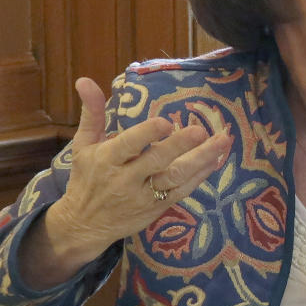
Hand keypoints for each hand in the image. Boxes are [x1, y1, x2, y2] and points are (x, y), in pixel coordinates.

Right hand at [19, 77, 229, 288]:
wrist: (85, 224)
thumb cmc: (87, 178)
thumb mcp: (84, 145)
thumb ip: (92, 113)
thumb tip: (85, 80)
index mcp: (107, 160)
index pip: (128, 145)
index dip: (146, 135)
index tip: (164, 122)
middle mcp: (126, 179)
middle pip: (157, 162)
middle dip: (180, 146)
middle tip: (201, 131)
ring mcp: (144, 195)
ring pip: (175, 178)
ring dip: (201, 160)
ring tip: (222, 142)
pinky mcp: (158, 207)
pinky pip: (182, 191)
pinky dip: (200, 176)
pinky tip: (215, 160)